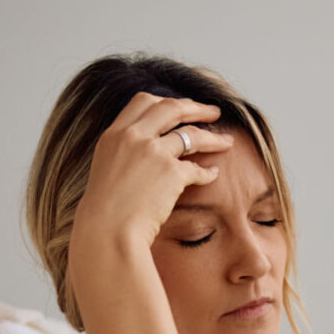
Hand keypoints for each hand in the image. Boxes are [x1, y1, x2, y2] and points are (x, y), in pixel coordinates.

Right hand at [69, 94, 235, 270]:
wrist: (107, 232)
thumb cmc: (105, 212)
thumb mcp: (107, 170)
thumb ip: (124, 154)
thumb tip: (144, 152)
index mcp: (114, 134)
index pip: (143, 102)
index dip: (166, 102)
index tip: (181, 107)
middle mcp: (133, 136)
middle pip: (171, 108)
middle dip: (196, 108)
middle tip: (214, 113)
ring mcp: (153, 152)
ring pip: (191, 134)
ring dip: (213, 137)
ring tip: (227, 141)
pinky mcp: (171, 173)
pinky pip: (197, 168)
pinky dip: (208, 172)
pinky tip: (214, 174)